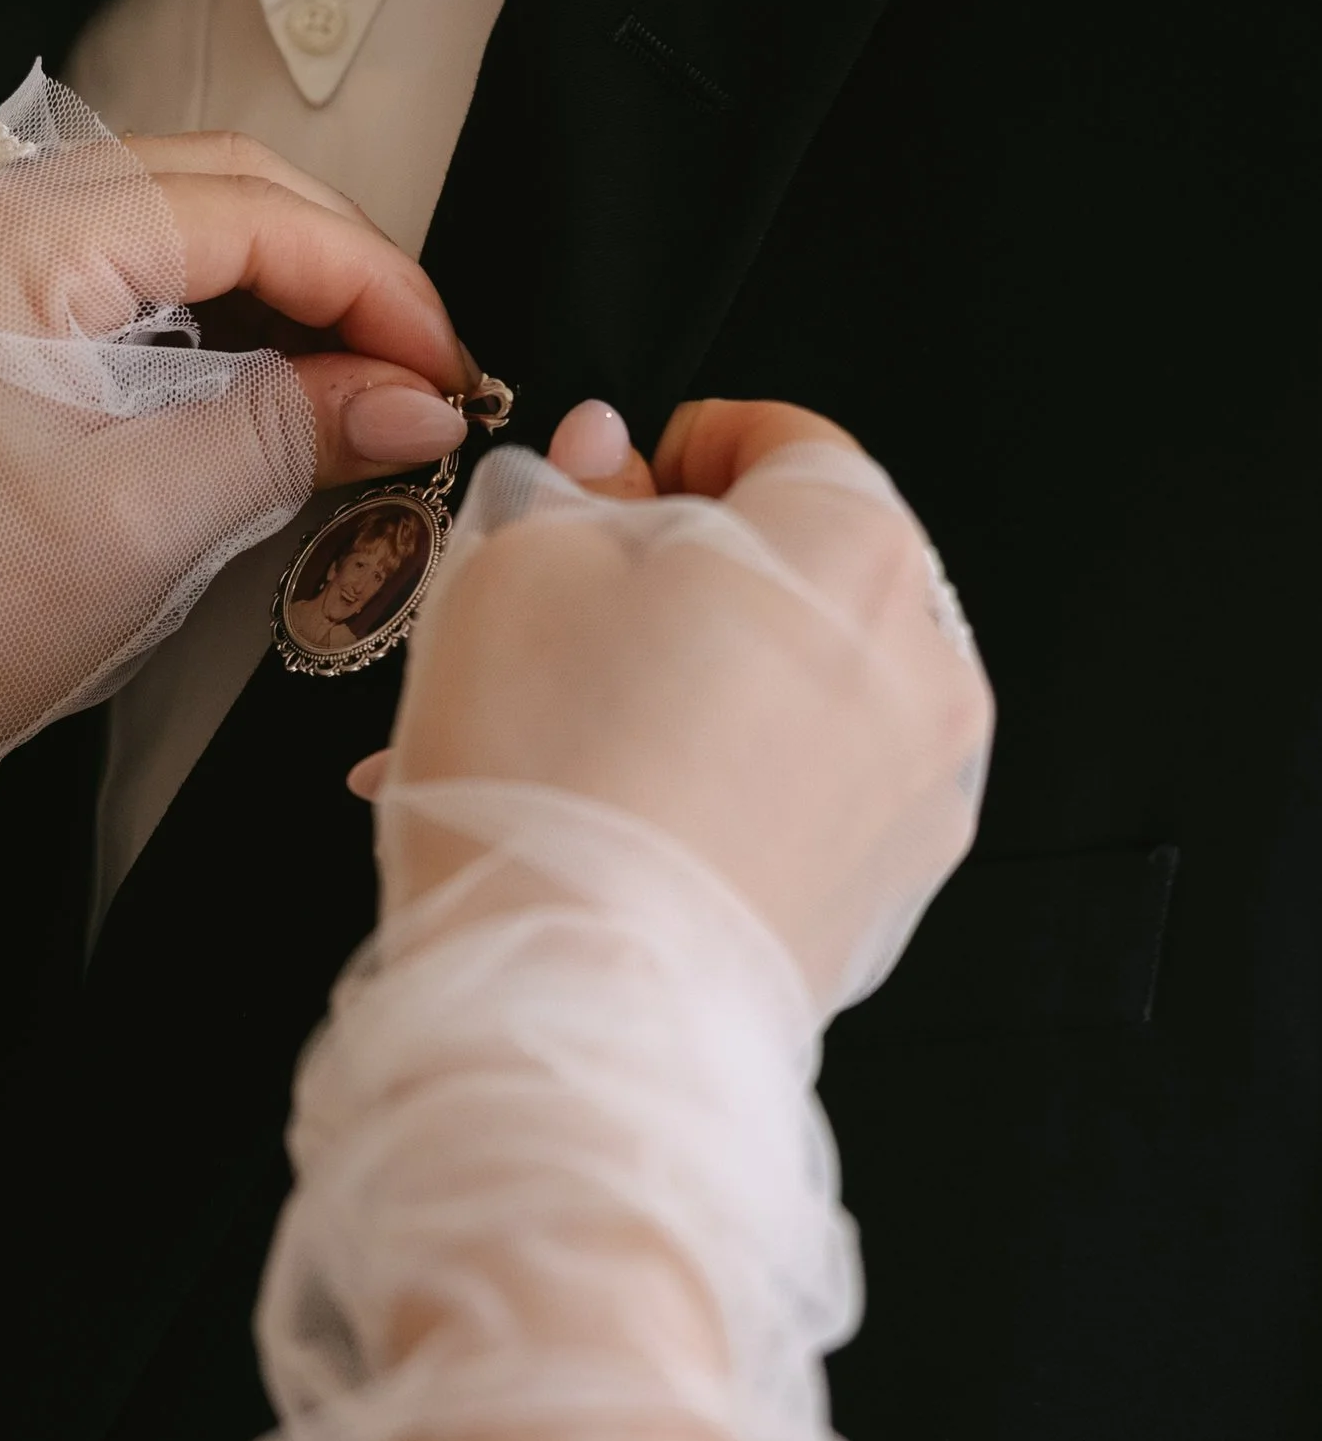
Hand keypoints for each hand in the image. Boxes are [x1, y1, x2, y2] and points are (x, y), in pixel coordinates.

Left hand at [0, 100, 480, 795]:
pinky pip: (120, 272)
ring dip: (281, 289)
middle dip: (335, 272)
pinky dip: (213, 317)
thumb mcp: (143, 522)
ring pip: (173, 222)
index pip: (237, 209)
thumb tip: (413, 400)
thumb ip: (291, 434)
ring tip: (362, 376)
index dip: (366, 280)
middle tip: (418, 367)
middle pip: (211, 187)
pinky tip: (275, 376)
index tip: (439, 361)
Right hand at [363, 396, 992, 1012]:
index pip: (779, 438)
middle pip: (797, 574)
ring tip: (554, 739)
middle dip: (679, 586)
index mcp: (853, 542)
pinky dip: (711, 790)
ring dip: (685, 693)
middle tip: (563, 623)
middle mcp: (922, 661)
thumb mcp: (518, 561)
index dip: (672, 452)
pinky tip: (600, 815)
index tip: (601, 490)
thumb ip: (574, 489)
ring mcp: (916, 793)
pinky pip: (793, 802)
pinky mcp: (881, 895)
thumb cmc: (553, 775)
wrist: (575, 1001)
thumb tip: (602, 463)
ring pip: (791, 694)